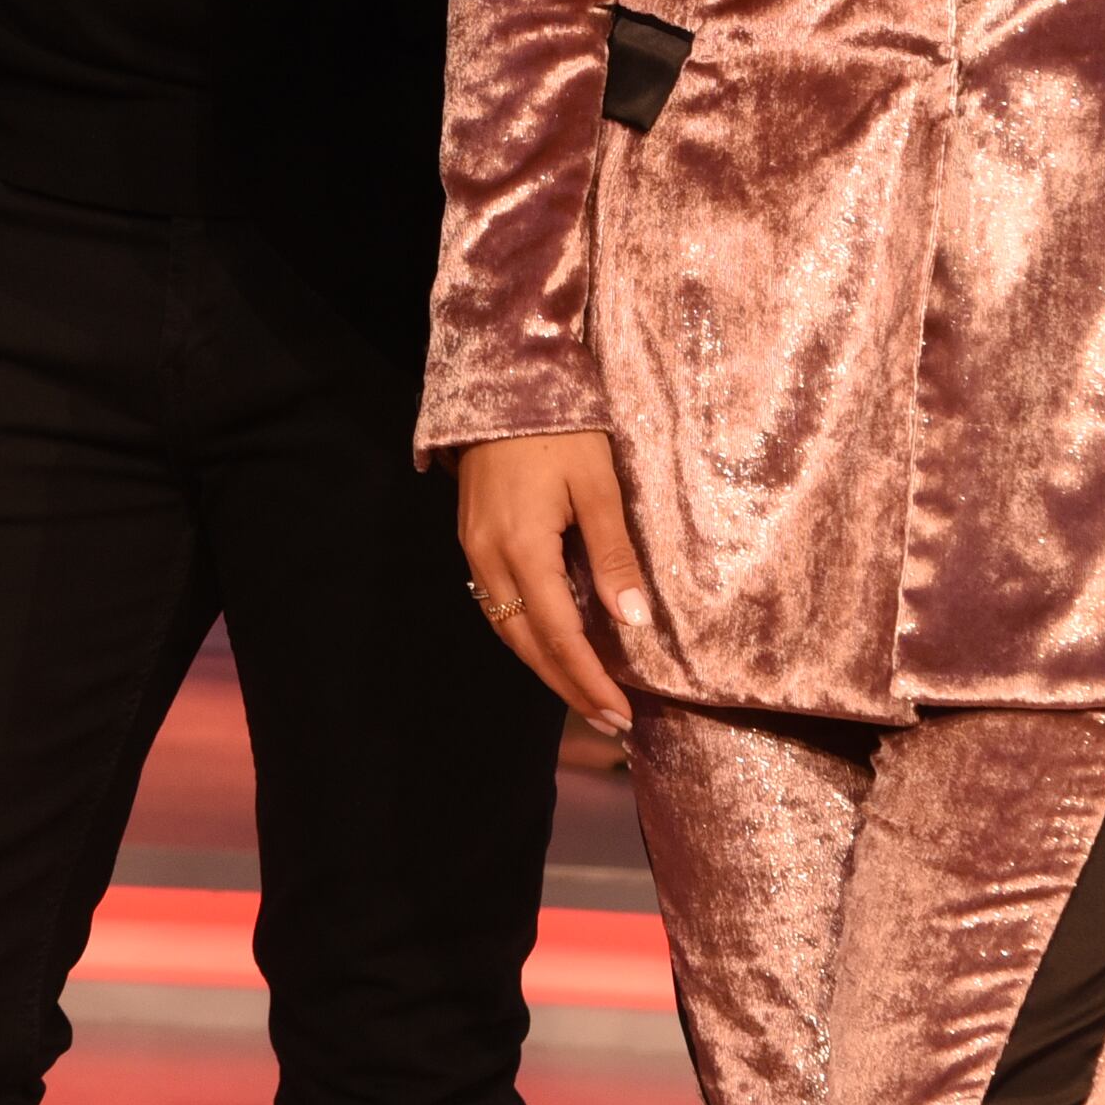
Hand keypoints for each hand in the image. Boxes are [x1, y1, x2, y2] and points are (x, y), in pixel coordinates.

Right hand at [452, 430, 649, 738]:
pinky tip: (553, 644)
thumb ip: (613, 556)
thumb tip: (632, 621)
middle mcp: (488, 557)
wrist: (502, 383)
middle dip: (568, 686)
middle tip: (612, 721)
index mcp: (522, 547)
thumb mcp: (599, 487)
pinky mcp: (472, 539)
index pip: (557, 634)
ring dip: (546, 666)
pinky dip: (527, 635)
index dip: (588, 679)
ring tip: (587, 693)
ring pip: (507, 628)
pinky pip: (497, 604)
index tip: (621, 714)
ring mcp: (473, 549)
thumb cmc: (561, 430)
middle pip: (526, 643)